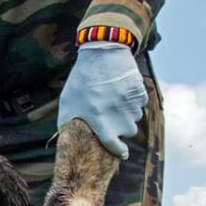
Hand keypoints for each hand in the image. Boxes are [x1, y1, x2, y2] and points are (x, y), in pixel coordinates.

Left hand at [58, 42, 145, 157]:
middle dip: (123, 128)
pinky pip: (141, 103)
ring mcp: (130, 103)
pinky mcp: (140, 91)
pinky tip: (123, 92)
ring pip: (137, 117)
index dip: (119, 151)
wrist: (101, 53)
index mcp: (99, 120)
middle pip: (129, 131)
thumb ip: (66, 124)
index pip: (113, 145)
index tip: (122, 152)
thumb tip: (63, 140)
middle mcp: (118, 115)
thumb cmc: (81, 80)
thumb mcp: (67, 103)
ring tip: (116, 102)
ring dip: (129, 114)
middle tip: (113, 119)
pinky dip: (135, 101)